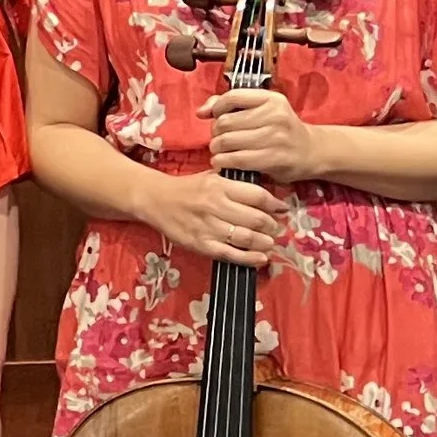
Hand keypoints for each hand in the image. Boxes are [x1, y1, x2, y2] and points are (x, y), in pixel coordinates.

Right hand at [139, 165, 286, 265]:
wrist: (154, 199)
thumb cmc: (187, 188)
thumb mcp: (212, 177)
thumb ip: (237, 185)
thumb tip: (268, 198)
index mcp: (220, 186)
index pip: (257, 196)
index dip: (275, 204)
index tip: (282, 210)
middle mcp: (215, 205)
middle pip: (256, 219)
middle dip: (272, 226)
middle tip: (276, 229)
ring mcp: (207, 226)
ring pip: (246, 237)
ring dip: (264, 243)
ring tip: (269, 243)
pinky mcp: (200, 244)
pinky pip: (229, 254)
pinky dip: (249, 258)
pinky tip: (260, 259)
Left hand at [204, 88, 329, 183]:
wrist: (310, 151)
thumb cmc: (279, 129)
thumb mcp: (262, 109)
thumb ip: (230, 104)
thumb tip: (201, 112)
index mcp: (271, 99)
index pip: (231, 97)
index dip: (216, 109)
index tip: (216, 118)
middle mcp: (275, 115)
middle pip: (225, 122)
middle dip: (216, 132)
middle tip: (220, 139)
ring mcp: (275, 137)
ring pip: (227, 141)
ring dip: (217, 149)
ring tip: (220, 151)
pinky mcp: (274, 158)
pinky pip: (236, 159)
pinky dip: (223, 162)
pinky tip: (223, 162)